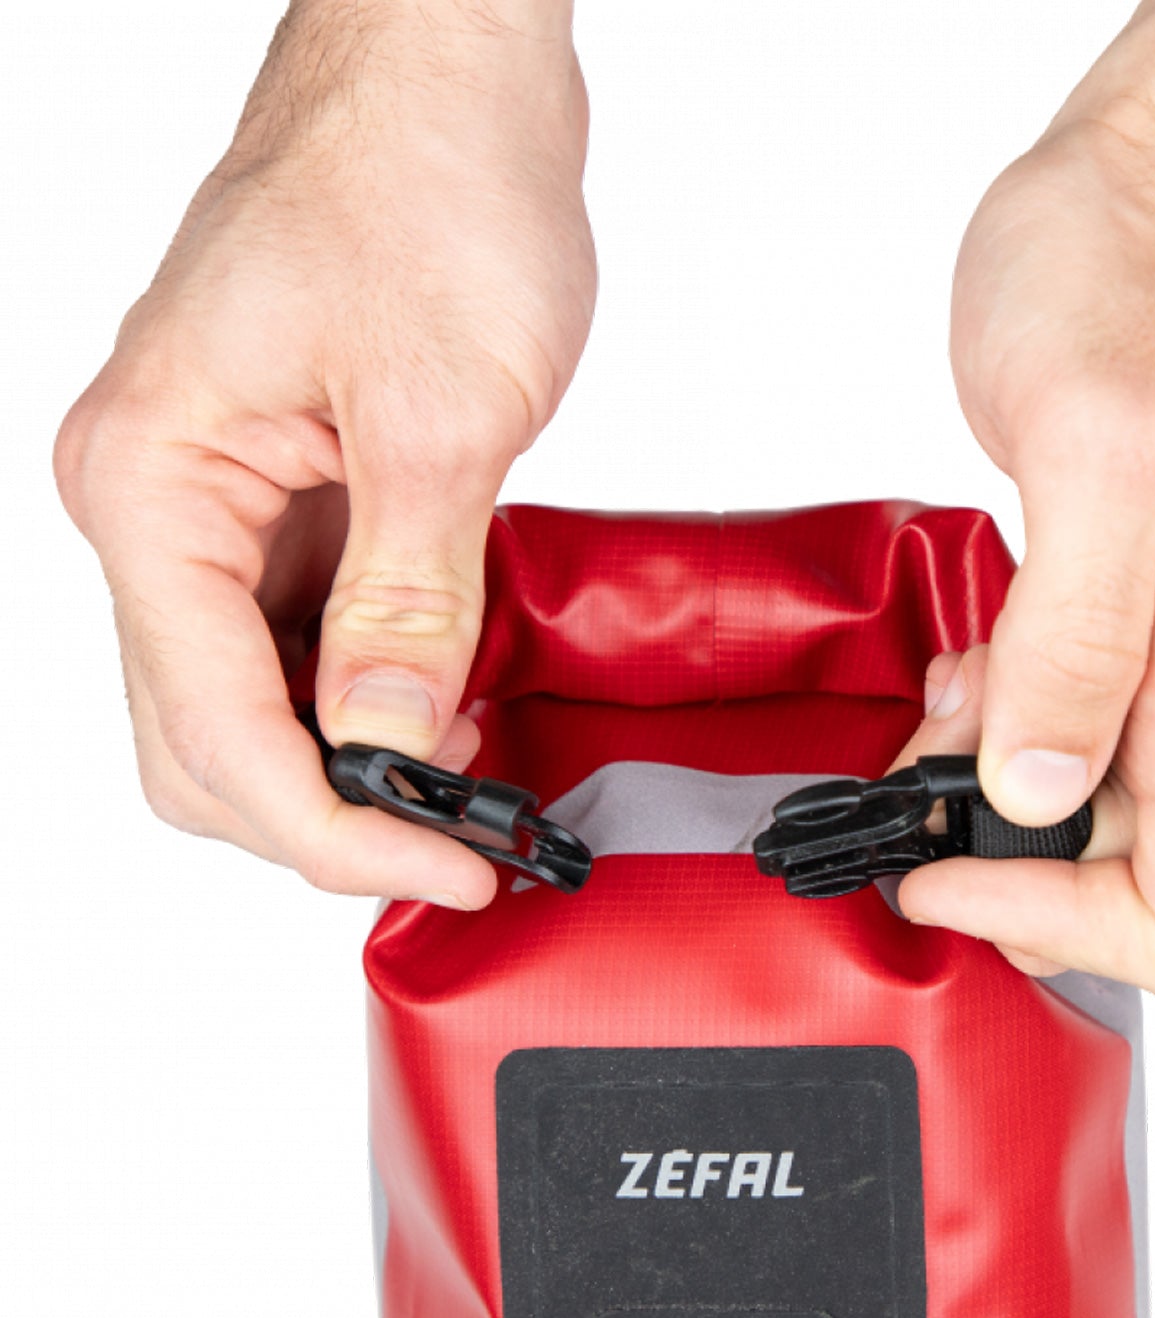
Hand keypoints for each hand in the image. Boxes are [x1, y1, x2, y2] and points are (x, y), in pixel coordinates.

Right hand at [54, 0, 592, 908]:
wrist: (447, 72)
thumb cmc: (424, 181)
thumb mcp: (440, 416)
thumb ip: (406, 597)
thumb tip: (381, 738)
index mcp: (153, 484)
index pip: (213, 727)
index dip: (330, 828)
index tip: (445, 867)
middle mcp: (162, 503)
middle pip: (207, 736)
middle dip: (326, 812)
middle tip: (456, 842)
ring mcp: (222, 503)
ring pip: (253, 697)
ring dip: (350, 758)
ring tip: (467, 776)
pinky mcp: (288, 492)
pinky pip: (306, 632)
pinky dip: (372, 689)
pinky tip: (449, 699)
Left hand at [898, 106, 1154, 1014]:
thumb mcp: (1101, 447)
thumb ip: (1080, 636)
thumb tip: (1042, 786)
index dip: (1060, 926)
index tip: (946, 854)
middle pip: (1134, 895)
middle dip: (1007, 866)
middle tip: (909, 786)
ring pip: (1092, 826)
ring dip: (993, 801)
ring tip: (934, 713)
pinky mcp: (1143, 632)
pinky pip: (1072, 741)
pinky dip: (999, 735)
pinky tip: (965, 670)